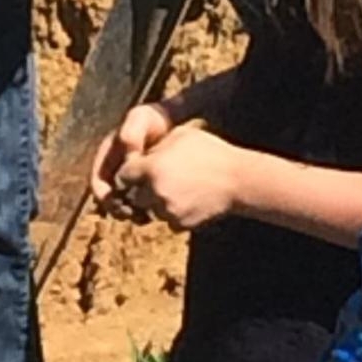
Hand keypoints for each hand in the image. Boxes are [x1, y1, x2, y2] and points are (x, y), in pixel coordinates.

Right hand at [91, 103, 174, 206]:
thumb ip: (131, 133)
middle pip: (108, 198)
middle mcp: (114, 168)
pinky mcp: (143, 184)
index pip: (97, 183)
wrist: (171, 122)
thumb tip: (128, 159)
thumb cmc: (153, 119)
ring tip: (145, 217)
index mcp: (107, 156)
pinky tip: (155, 212)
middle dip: (117, 209)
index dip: (105, 197)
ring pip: (122, 203)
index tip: (119, 205)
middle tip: (133, 215)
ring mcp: (128, 177)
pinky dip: (143, 210)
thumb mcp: (140, 118)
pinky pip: (138, 202)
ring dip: (130, 213)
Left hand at [113, 126, 243, 231]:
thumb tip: (142, 153)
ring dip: (158, 203)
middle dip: (142, 189)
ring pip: (151, 210)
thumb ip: (156, 146)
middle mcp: (155, 192)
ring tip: (180, 189)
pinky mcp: (180, 225)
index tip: (137, 170)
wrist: (238, 180)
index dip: (130, 172)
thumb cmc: (211, 152)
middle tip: (160, 179)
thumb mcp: (180, 136)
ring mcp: (167, 211)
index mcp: (151, 168)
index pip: (123, 175)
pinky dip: (174, 215)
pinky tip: (190, 200)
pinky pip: (169, 221)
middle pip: (135, 196)